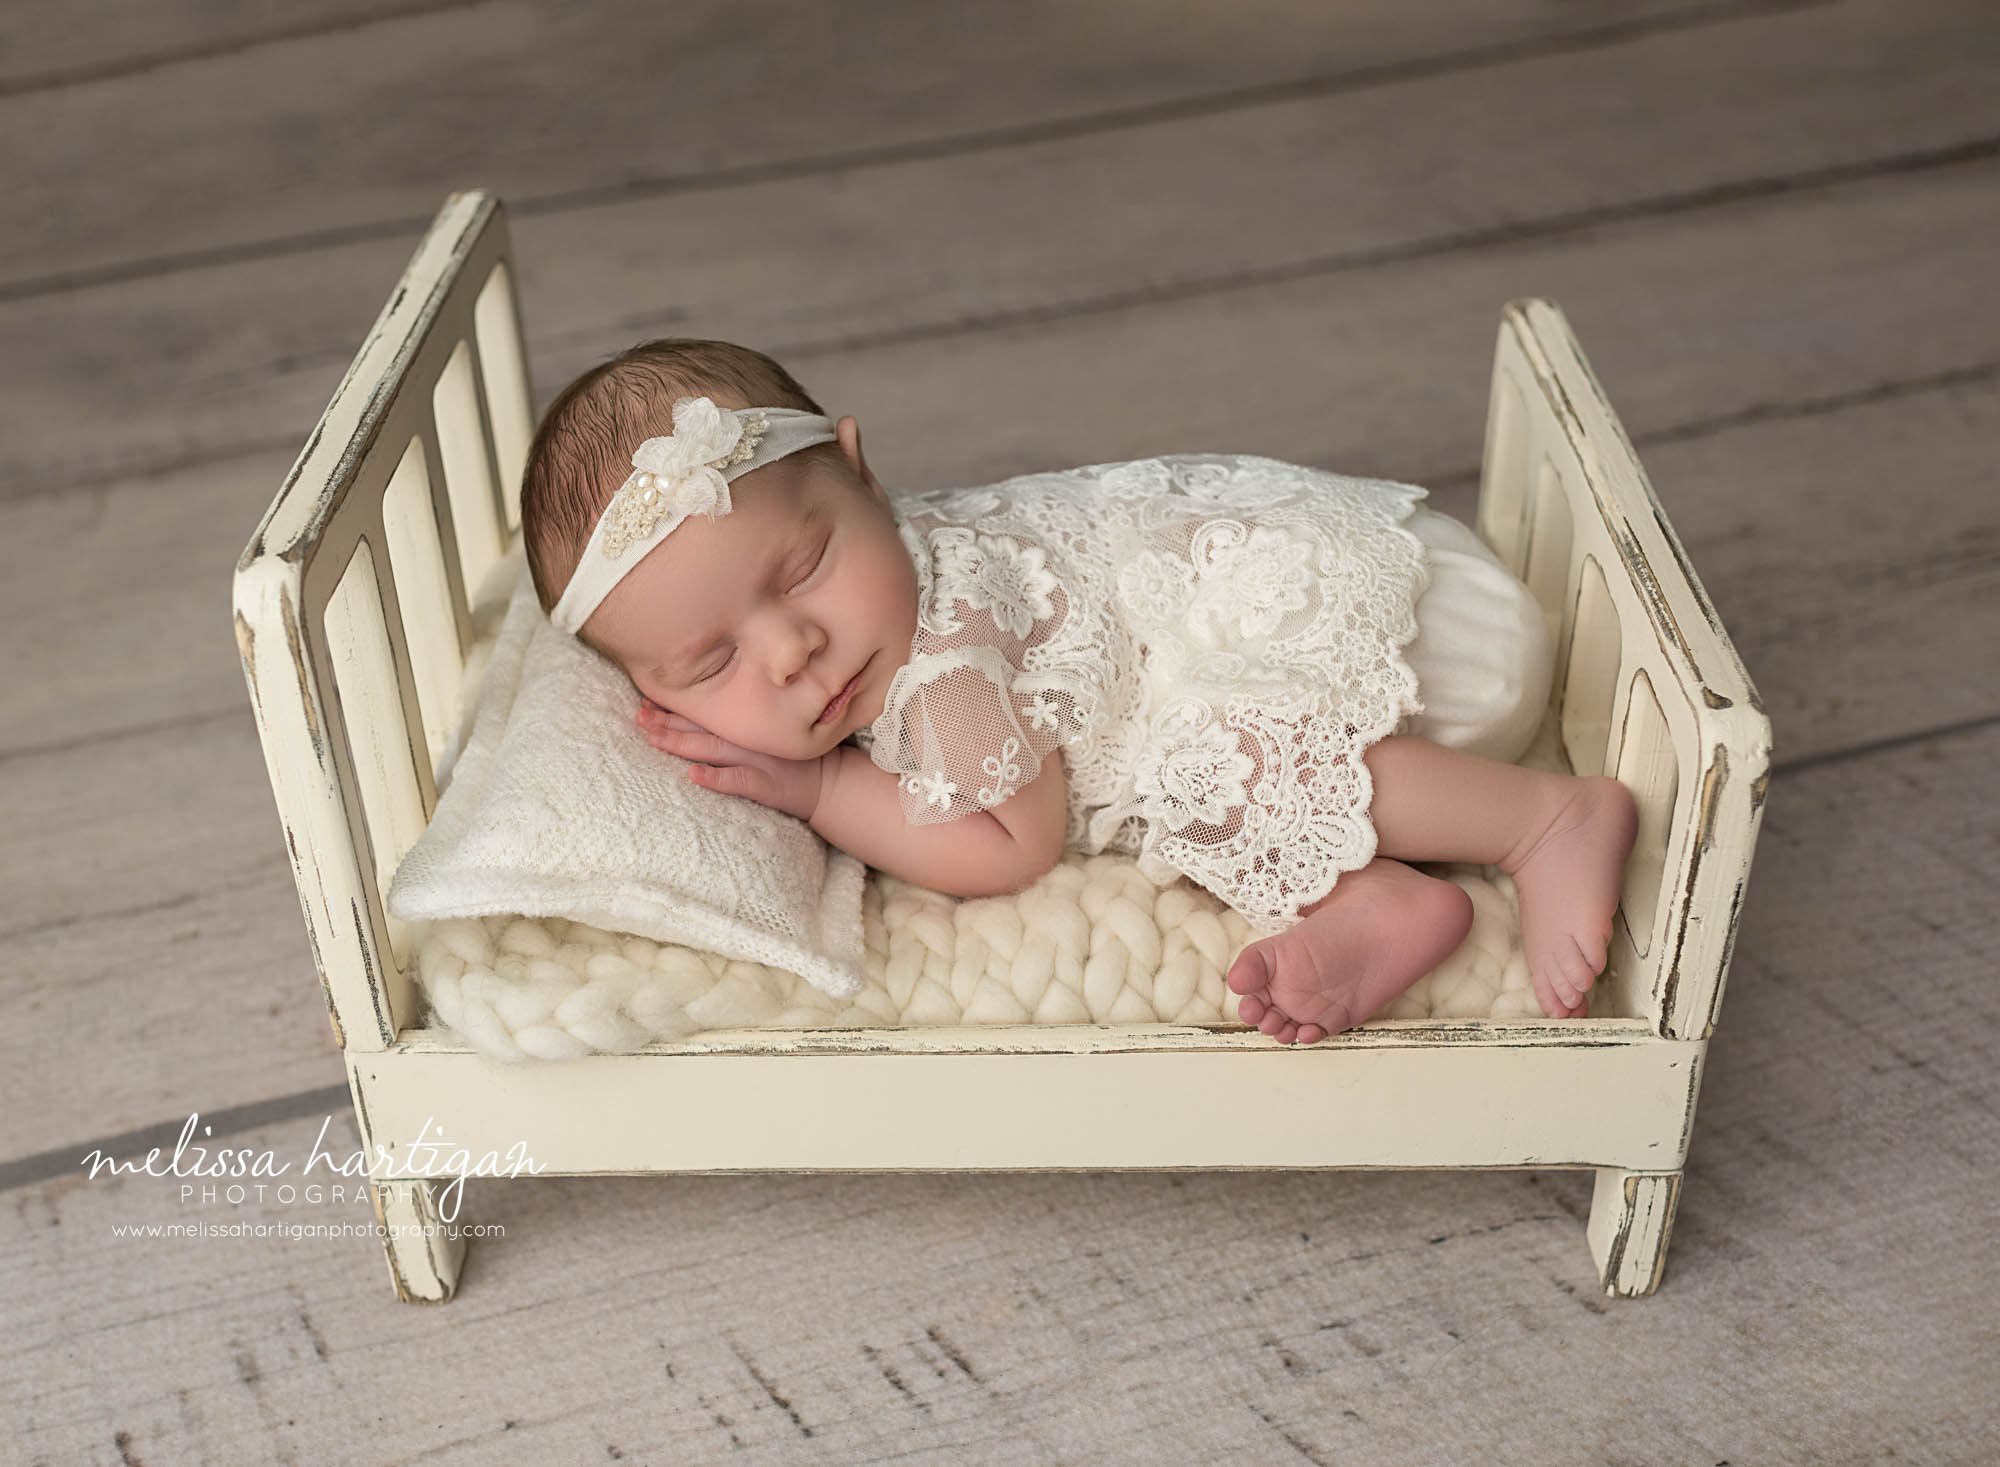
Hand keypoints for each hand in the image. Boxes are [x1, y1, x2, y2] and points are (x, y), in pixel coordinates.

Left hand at [636, 699, 824, 821]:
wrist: (829, 782)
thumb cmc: (795, 756)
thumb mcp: (770, 731)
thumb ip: (742, 721)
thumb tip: (709, 711)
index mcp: (745, 725)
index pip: (704, 712)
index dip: (673, 708)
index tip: (644, 700)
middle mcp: (746, 738)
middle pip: (700, 728)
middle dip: (667, 722)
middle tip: (638, 716)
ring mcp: (755, 760)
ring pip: (711, 749)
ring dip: (681, 743)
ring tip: (654, 739)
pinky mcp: (765, 785)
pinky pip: (737, 781)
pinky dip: (715, 778)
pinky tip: (693, 776)